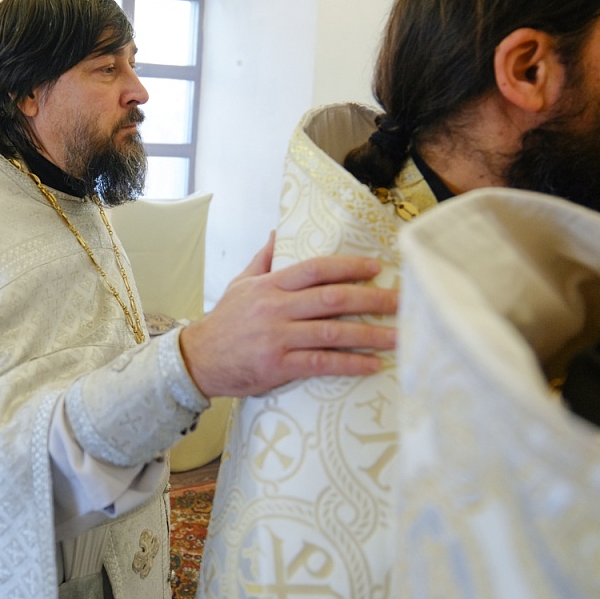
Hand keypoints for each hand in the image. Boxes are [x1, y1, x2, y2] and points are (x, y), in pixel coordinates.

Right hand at [178, 233, 397, 397]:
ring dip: (370, 333)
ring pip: (332, 332)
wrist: (197, 360)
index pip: (314, 269)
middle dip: (372, 299)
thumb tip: (278, 234)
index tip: (376, 268)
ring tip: (399, 336)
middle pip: (332, 298)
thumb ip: (263, 261)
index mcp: (269, 286)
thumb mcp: (239, 285)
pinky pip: (321, 363)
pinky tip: (372, 364)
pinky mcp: (278, 366)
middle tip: (402, 301)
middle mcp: (276, 309)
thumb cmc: (224, 322)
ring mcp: (277, 338)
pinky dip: (350, 363)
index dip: (347, 267)